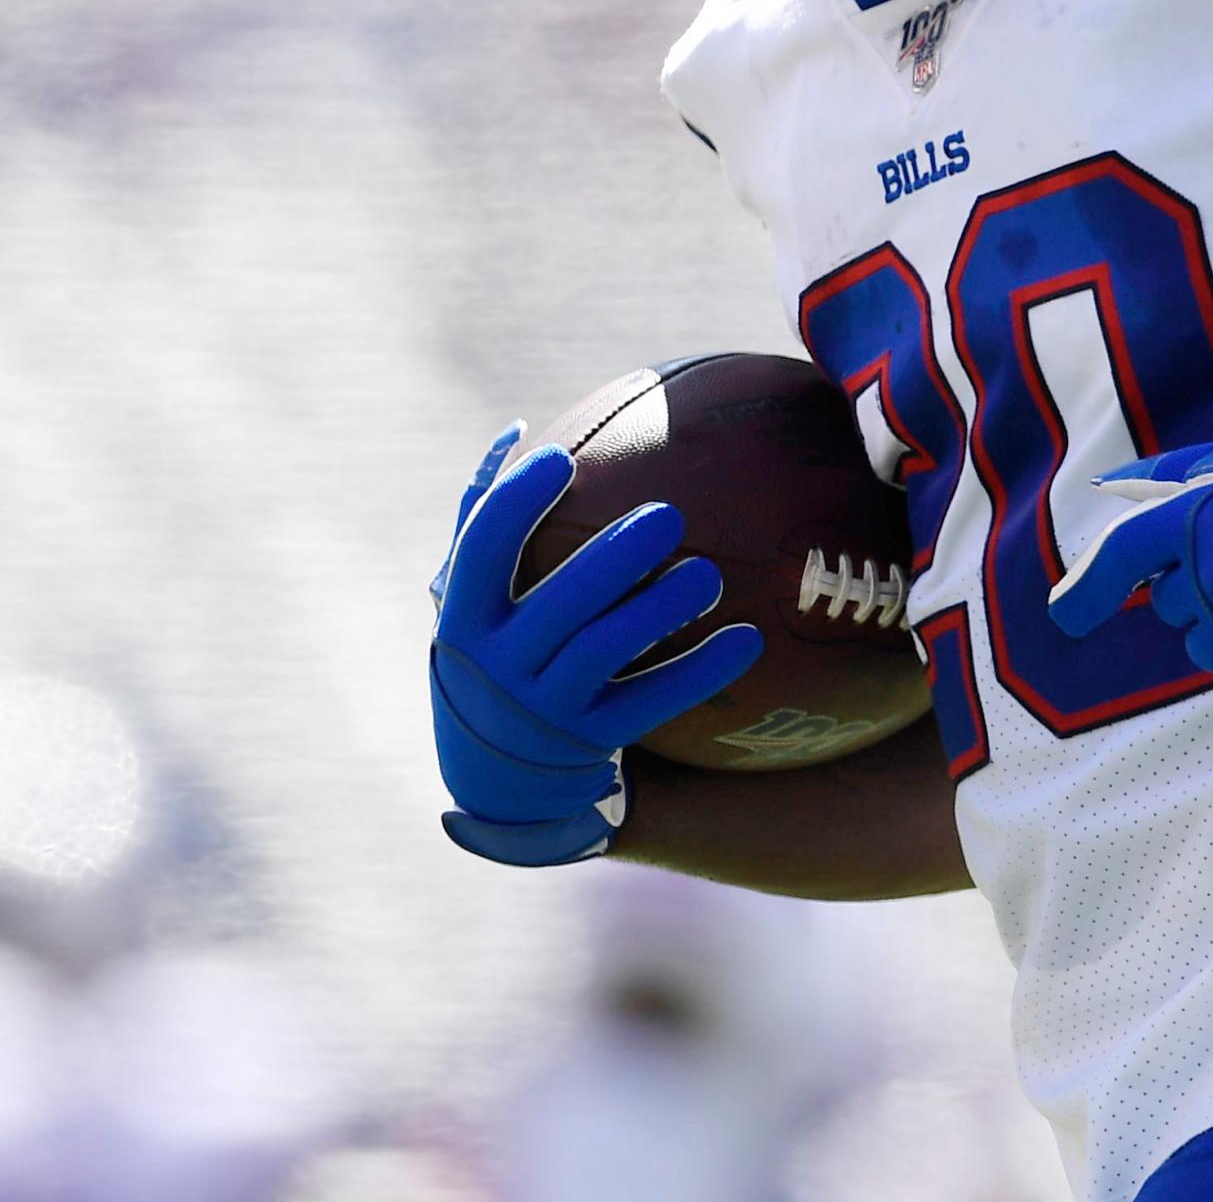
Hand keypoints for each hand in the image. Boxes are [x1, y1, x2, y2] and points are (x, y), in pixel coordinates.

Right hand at [429, 426, 763, 865]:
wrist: (500, 782)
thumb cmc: (494, 656)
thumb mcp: (466, 601)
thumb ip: (479, 519)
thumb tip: (517, 430)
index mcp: (464, 616)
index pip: (481, 549)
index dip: (515, 501)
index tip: (562, 458)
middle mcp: (498, 665)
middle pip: (559, 602)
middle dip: (615, 557)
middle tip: (669, 516)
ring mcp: (544, 708)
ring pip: (606, 651)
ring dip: (662, 609)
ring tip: (709, 574)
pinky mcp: (592, 740)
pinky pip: (652, 703)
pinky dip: (700, 672)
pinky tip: (748, 639)